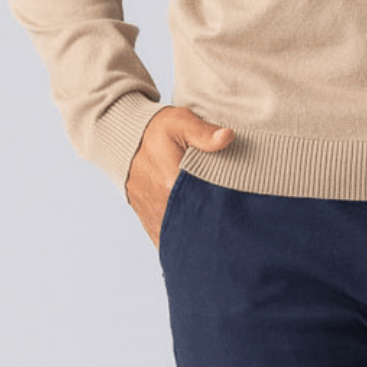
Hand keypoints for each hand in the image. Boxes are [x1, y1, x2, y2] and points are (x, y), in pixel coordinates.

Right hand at [125, 105, 234, 247]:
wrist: (124, 141)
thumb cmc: (155, 131)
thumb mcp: (179, 122)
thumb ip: (204, 132)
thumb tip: (228, 136)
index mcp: (172, 185)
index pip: (207, 206)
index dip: (227, 207)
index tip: (242, 206)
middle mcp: (162, 208)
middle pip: (198, 227)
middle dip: (218, 227)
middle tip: (237, 223)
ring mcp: (156, 219)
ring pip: (185, 240)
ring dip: (202, 237)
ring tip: (223, 232)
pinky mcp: (152, 224)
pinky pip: (172, 243)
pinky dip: (187, 243)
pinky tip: (203, 238)